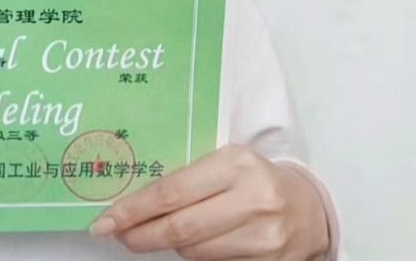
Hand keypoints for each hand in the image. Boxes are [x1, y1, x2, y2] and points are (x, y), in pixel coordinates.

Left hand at [88, 143, 328, 259]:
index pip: (170, 192)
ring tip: (160, 234)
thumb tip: (131, 203)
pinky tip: (192, 248)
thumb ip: (186, 178)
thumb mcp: (225, 163)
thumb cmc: (254, 179)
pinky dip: (197, 259)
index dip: (132, 210)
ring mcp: (266, 239)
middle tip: (116, 235)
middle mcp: (253, 200)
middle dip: (140, 235)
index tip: (104, 221)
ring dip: (169, 247)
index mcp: (235, 164)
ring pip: (195, 253)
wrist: (312, 207)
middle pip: (179, 229)